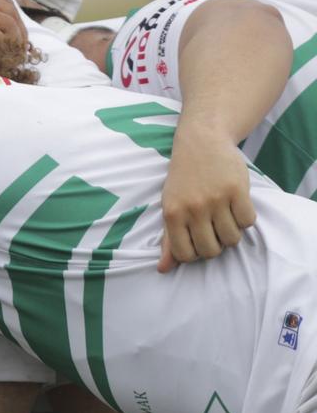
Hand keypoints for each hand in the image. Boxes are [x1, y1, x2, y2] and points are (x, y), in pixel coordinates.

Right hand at [0, 0, 26, 57]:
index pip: (5, 2)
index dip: (14, 21)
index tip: (16, 36)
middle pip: (11, 13)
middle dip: (19, 33)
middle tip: (20, 51)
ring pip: (9, 26)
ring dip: (15, 43)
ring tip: (13, 58)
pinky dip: (5, 49)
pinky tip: (2, 59)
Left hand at [160, 134, 255, 270]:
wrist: (201, 143)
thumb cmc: (183, 179)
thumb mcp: (170, 206)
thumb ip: (168, 239)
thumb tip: (163, 269)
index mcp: (172, 214)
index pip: (186, 255)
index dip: (195, 254)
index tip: (198, 242)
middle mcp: (193, 208)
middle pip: (211, 251)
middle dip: (215, 246)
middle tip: (213, 231)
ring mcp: (216, 199)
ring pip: (232, 239)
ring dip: (231, 233)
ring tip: (225, 218)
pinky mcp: (237, 190)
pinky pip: (248, 221)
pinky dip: (245, 219)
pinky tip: (236, 207)